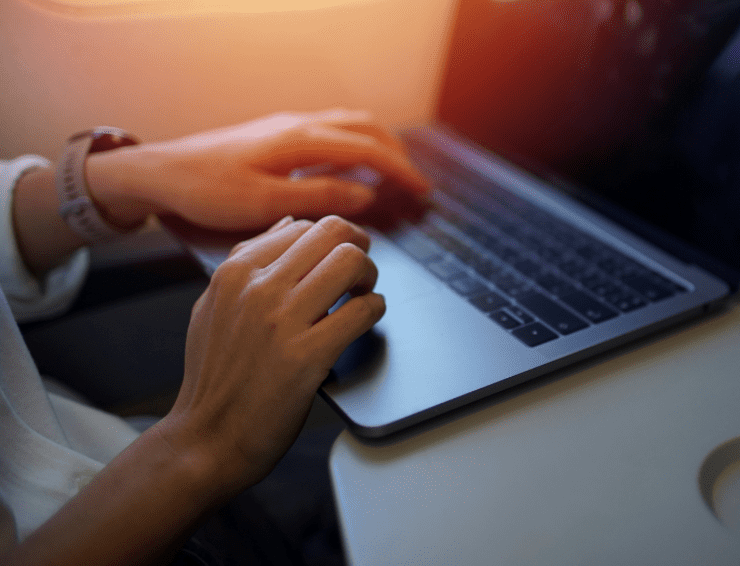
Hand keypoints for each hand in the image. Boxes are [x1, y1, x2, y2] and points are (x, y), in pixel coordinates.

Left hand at [86, 108, 430, 231]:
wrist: (161, 173)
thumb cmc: (206, 191)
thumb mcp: (264, 204)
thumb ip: (318, 198)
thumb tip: (365, 195)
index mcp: (300, 141)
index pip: (367, 150)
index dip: (400, 171)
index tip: (423, 191)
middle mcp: (298, 125)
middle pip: (365, 128)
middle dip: (397, 154)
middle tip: (416, 184)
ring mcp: (288, 126)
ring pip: (349, 124)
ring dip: (378, 144)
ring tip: (394, 172)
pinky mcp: (277, 135)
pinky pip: (331, 131)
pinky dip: (356, 145)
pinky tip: (352, 167)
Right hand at [160, 215, 383, 489]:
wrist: (207, 438)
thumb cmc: (215, 378)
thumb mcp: (215, 306)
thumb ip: (248, 262)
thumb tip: (288, 226)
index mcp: (235, 272)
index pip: (304, 227)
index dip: (333, 240)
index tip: (341, 257)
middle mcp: (258, 288)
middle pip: (334, 233)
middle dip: (359, 248)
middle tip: (361, 272)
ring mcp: (282, 321)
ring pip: (351, 263)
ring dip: (369, 277)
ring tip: (363, 295)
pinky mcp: (307, 355)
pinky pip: (362, 311)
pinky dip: (374, 311)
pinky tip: (365, 321)